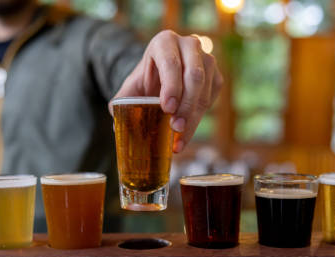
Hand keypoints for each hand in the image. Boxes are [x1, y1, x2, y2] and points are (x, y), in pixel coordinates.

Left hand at [113, 30, 222, 152]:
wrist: (162, 78)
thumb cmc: (145, 81)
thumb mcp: (131, 88)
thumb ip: (122, 103)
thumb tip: (118, 126)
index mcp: (165, 42)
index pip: (171, 62)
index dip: (171, 86)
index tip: (167, 109)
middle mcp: (189, 45)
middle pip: (194, 76)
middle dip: (186, 105)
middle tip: (175, 127)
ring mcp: (206, 59)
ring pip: (205, 89)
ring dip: (193, 115)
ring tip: (179, 136)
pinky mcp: (216, 77)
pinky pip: (212, 98)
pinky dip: (198, 119)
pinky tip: (185, 134)